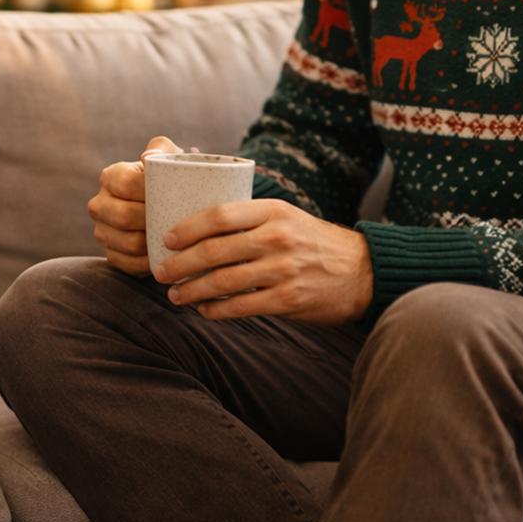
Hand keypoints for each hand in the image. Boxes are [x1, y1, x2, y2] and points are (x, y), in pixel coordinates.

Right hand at [88, 136, 185, 275]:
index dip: (149, 192)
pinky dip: (150, 262)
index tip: (172, 196)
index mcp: (110, 177)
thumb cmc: (169, 181)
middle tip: (177, 221)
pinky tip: (165, 255)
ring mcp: (102, 232)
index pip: (124, 184)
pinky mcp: (111, 256)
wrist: (168, 209)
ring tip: (175, 238)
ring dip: (153, 243)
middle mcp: (99, 204)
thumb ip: (161, 149)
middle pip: (123, 217)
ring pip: (128, 243)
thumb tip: (147, 158)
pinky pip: (129, 264)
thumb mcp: (168, 159)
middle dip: (152, 220)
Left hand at [154, 199, 372, 325]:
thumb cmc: (312, 242)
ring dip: (192, 290)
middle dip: (180, 264)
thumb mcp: (285, 216)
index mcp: (273, 211)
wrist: (362, 271)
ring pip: (222, 282)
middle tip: (160, 272)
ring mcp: (283, 270)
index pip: (219, 215)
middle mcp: (277, 237)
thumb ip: (249, 219)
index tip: (166, 239)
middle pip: (214, 251)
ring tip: (175, 295)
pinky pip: (241, 306)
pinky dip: (216, 310)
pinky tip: (204, 310)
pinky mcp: (288, 299)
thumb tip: (197, 227)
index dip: (187, 228)